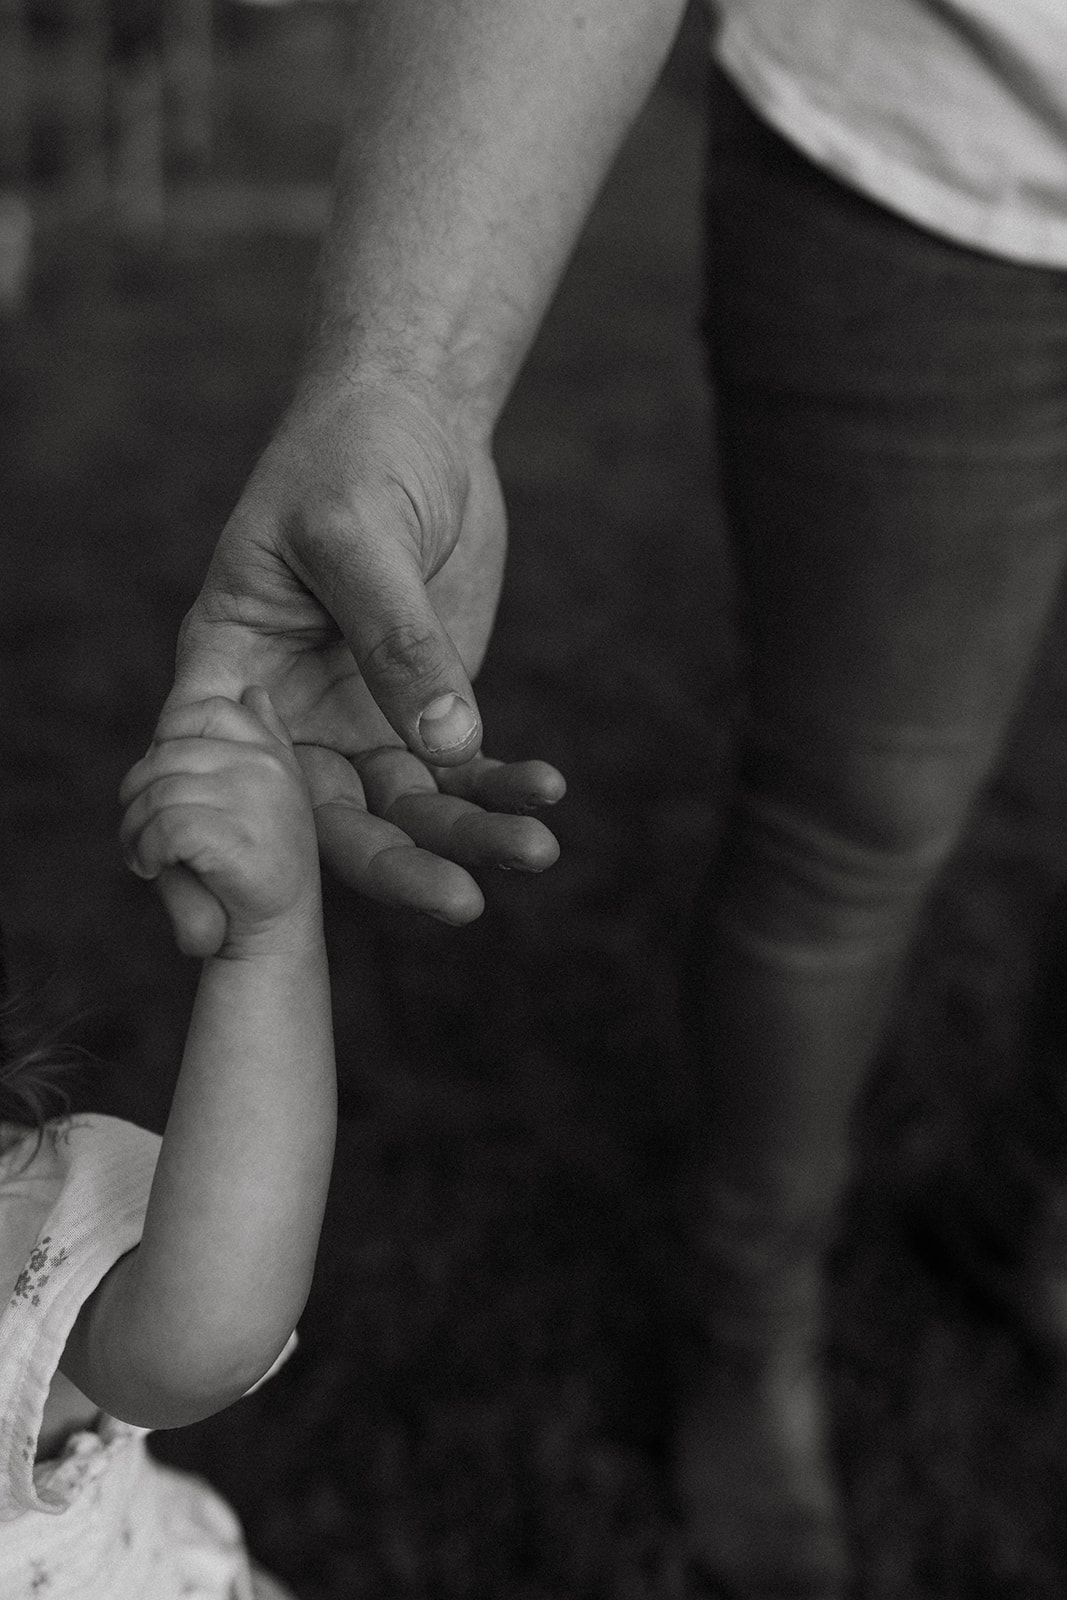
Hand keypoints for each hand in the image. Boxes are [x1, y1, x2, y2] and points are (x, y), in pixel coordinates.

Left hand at [120, 690, 320, 957]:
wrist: (277, 936)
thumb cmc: (260, 869)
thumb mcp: (272, 796)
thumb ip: (263, 741)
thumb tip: (253, 690)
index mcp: (274, 754)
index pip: (207, 710)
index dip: (170, 740)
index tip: (166, 786)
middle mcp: (268, 768)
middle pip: (166, 755)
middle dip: (137, 796)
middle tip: (138, 835)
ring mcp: (254, 799)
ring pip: (157, 792)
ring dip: (133, 829)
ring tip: (142, 856)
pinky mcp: (233, 836)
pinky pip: (163, 826)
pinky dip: (145, 850)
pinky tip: (154, 868)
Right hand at [161, 376, 563, 949]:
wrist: (416, 420)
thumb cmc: (353, 455)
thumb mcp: (358, 534)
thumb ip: (394, 639)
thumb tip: (445, 744)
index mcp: (229, 674)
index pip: (212, 779)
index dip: (219, 854)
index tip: (238, 923)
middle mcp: (287, 718)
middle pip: (329, 820)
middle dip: (396, 868)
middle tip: (461, 905)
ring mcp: (357, 722)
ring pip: (408, 810)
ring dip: (471, 835)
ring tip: (538, 846)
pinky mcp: (427, 711)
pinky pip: (462, 772)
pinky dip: (504, 786)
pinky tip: (548, 789)